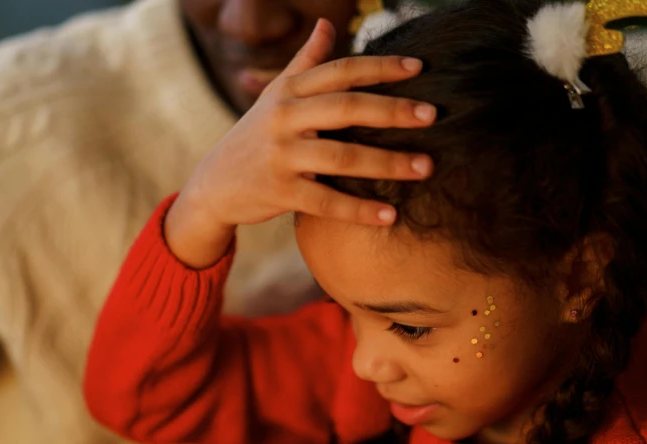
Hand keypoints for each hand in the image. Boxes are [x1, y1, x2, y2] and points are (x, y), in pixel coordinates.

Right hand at [166, 19, 435, 267]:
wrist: (214, 184)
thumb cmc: (255, 135)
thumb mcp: (275, 95)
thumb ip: (304, 62)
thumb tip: (328, 24)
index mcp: (289, 91)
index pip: (340, 72)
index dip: (379, 67)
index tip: (419, 68)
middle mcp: (284, 117)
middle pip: (346, 108)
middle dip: (392, 110)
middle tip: (433, 114)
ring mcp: (281, 155)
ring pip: (342, 157)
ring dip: (387, 162)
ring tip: (426, 167)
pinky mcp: (279, 192)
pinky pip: (326, 202)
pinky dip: (359, 210)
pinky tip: (391, 215)